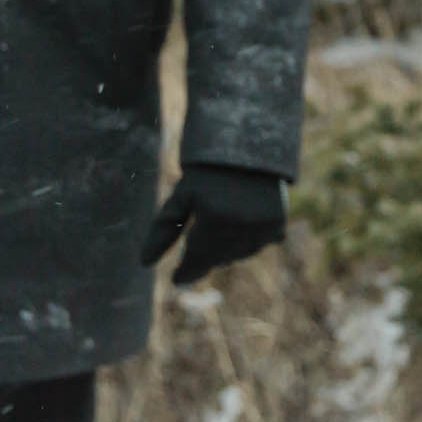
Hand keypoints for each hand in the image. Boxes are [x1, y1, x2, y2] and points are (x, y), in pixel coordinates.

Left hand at [139, 163, 287, 284]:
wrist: (248, 142)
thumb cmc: (208, 168)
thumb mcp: (182, 194)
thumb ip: (163, 230)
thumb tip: (144, 262)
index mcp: (213, 218)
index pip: (196, 258)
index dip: (185, 271)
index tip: (177, 278)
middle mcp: (240, 225)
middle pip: (216, 258)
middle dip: (205, 252)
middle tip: (202, 230)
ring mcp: (261, 227)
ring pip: (238, 255)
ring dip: (226, 248)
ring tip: (222, 219)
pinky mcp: (277, 225)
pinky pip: (258, 246)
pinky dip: (248, 240)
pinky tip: (241, 220)